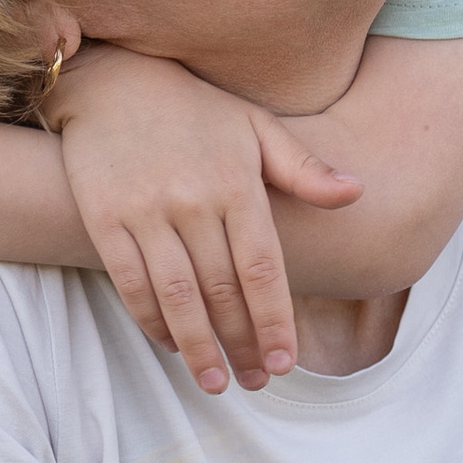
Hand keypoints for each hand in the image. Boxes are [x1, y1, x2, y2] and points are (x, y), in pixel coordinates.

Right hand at [50, 47, 360, 392]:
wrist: (112, 79)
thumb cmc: (194, 108)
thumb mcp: (255, 126)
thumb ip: (303, 168)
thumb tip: (356, 193)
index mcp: (237, 183)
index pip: (263, 269)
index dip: (275, 321)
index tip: (285, 361)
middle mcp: (193, 200)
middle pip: (223, 292)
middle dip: (242, 344)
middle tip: (255, 380)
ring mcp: (146, 211)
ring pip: (178, 297)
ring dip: (199, 348)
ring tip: (216, 382)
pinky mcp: (105, 217)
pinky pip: (131, 283)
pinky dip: (152, 320)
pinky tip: (172, 344)